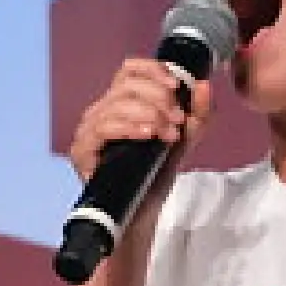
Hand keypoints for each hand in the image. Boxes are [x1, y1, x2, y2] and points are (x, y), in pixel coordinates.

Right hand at [69, 60, 214, 189]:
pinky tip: (148, 135)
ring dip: (151, 115)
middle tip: (177, 122)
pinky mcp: (82, 151)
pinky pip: (103, 127)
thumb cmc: (154, 178)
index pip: (130, 70)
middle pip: (127, 84)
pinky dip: (130, 127)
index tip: (177, 88)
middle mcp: (101, 111)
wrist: (141, 216)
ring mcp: (89, 130)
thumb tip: (204, 85)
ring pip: (117, 104)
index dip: (154, 71)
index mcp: (121, 103)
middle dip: (159, 98)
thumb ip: (197, 115)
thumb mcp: (183, 141)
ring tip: (168, 135)